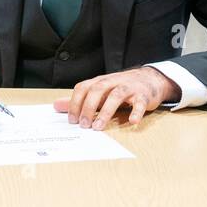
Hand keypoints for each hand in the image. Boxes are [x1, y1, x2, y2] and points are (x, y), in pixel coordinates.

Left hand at [53, 67, 178, 129]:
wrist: (150, 79)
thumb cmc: (121, 87)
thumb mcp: (99, 92)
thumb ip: (80, 99)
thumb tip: (56, 106)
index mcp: (100, 81)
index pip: (83, 88)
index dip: (75, 103)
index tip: (72, 120)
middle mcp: (113, 81)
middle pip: (98, 90)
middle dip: (89, 107)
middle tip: (83, 125)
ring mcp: (129, 87)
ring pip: (116, 95)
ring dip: (106, 112)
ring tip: (99, 127)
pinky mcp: (143, 95)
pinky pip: (140, 103)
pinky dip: (136, 112)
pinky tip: (132, 121)